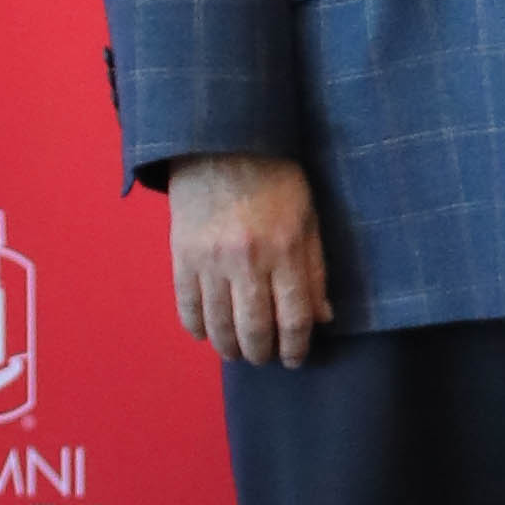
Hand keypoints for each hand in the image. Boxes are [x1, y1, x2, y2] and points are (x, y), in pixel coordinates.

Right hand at [168, 153, 329, 367]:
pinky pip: (187, 308)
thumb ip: (315, 270)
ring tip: (239, 354)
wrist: (221, 145)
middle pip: (254, 329)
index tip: (295, 359)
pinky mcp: (181, 257)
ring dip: (230, 349)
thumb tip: (323, 318)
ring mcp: (210, 260)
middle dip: (262, 353)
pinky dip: (198, 329)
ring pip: (218, 326)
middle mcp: (247, 260)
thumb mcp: (308, 217)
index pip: (294, 316)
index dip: (296, 346)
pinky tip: (208, 335)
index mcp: (285, 248)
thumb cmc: (275, 179)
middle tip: (266, 359)